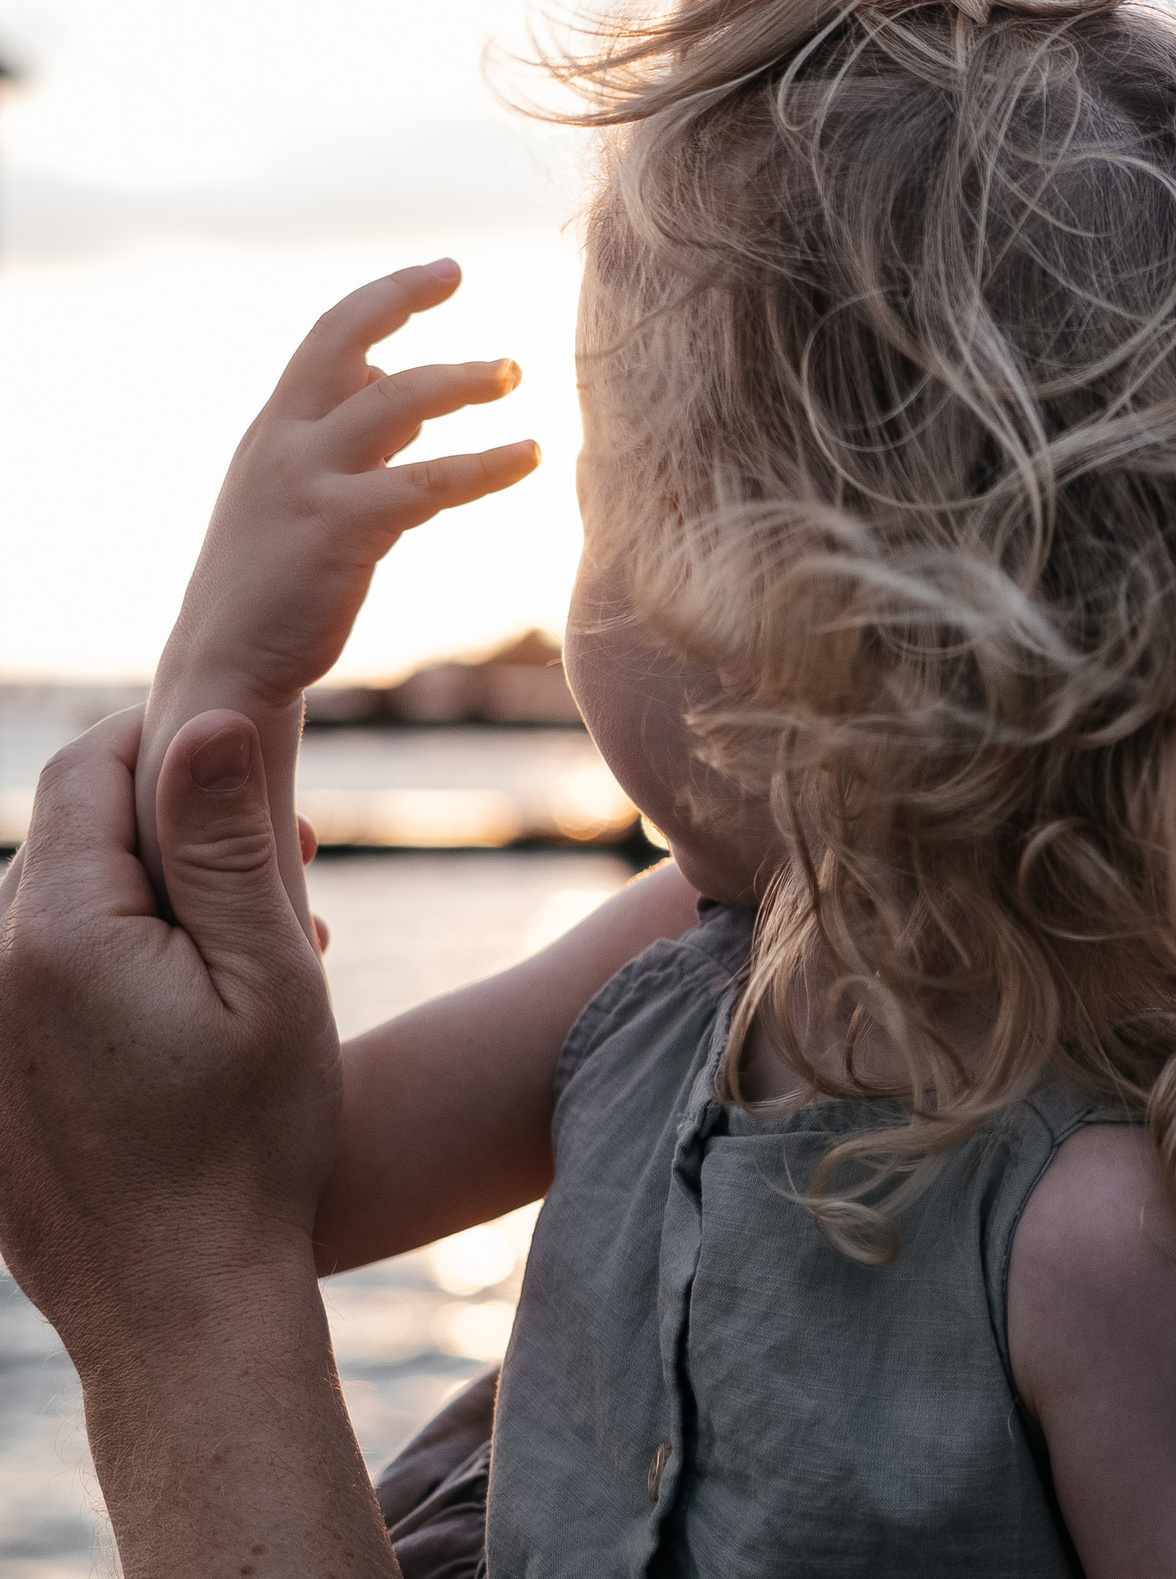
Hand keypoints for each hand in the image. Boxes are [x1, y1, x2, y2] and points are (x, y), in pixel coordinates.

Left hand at [0, 708, 397, 1576]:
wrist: (180, 1308)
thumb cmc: (250, 1145)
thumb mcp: (271, 977)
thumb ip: (226, 841)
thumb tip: (204, 715)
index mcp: (56, 929)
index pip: (91, 768)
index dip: (174, 745)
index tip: (257, 770)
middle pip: (67, 838)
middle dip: (170, 834)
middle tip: (288, 875)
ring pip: (54, 912)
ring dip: (147, 908)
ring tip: (253, 958)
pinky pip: (39, 984)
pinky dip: (112, 973)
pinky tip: (191, 1024)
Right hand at [157, 260, 537, 708]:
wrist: (226, 663)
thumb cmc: (277, 581)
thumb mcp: (298, 490)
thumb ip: (345, 436)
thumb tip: (392, 385)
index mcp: (276, 429)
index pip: (327, 340)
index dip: (384, 300)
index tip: (440, 273)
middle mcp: (284, 442)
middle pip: (339, 341)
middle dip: (397, 297)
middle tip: (459, 273)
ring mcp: (307, 482)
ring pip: (393, 403)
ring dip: (459, 380)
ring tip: (514, 372)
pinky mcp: (338, 530)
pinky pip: (427, 482)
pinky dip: (486, 463)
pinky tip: (531, 455)